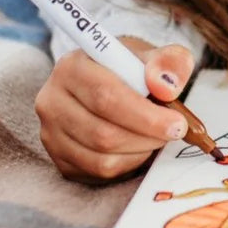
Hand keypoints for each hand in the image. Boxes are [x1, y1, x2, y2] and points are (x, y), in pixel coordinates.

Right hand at [35, 37, 194, 182]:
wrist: (113, 80)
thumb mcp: (159, 54)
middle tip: (175, 132)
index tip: (177, 124)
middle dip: (147, 137)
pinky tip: (140, 147)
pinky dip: (128, 164)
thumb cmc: (135, 68)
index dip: (145, 115)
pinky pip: (97, 173)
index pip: (106, 96)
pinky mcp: (59, 158)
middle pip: (102, 133)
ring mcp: (51, 133)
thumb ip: (170, 62)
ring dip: (140, 152)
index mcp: (72, 67)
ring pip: (101, 159)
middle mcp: (52, 100)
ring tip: (158, 136)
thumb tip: (167, 86)